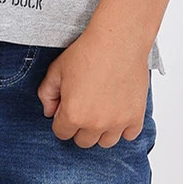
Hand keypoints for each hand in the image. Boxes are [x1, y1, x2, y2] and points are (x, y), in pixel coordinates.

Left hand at [37, 28, 149, 147]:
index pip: (62, 133)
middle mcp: (95, 124)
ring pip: (106, 142)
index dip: (62, 119)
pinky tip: (119, 112)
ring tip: (102, 111)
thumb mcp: (56, 70)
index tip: (68, 107)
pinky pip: (129, 135)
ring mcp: (117, 122)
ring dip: (102, 131)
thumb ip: (46, 94)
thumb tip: (49, 112)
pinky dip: (124, 127)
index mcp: (72, 115)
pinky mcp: (136, 116)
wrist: (118, 41)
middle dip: (80, 127)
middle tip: (85, 107)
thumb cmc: (87, 53)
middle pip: (84, 141)